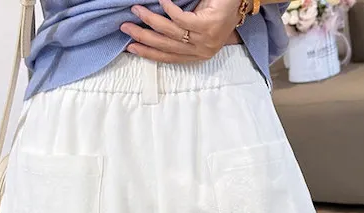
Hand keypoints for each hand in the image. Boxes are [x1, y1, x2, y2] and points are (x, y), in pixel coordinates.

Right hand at [120, 0, 241, 63]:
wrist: (237, 1)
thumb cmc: (217, 9)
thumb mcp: (196, 23)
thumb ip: (178, 29)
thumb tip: (151, 28)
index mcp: (198, 54)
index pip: (169, 57)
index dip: (148, 53)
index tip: (131, 48)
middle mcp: (202, 50)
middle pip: (166, 46)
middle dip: (143, 37)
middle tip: (125, 29)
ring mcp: (205, 40)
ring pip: (171, 32)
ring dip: (151, 20)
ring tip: (136, 10)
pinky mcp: (208, 26)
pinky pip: (181, 19)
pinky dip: (168, 9)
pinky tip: (161, 1)